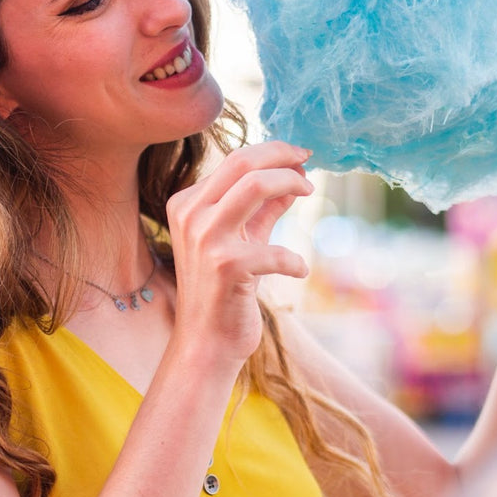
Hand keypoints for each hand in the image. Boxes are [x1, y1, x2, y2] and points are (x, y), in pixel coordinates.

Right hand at [165, 141, 312, 366]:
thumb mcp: (243, 239)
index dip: (272, 153)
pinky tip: (299, 270)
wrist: (205, 343)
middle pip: (242, 162)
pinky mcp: (226, 266)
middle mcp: (190, 215)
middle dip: (282, 154)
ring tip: (309, 191)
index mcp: (187, 203)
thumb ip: (263, 207)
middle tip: (308, 159)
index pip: (233, 161)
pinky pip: (273, 249)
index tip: (298, 156)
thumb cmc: (224, 291)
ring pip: (255, 185)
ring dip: (291, 183)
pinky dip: (294, 259)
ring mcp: (205, 239)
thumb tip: (294, 177)